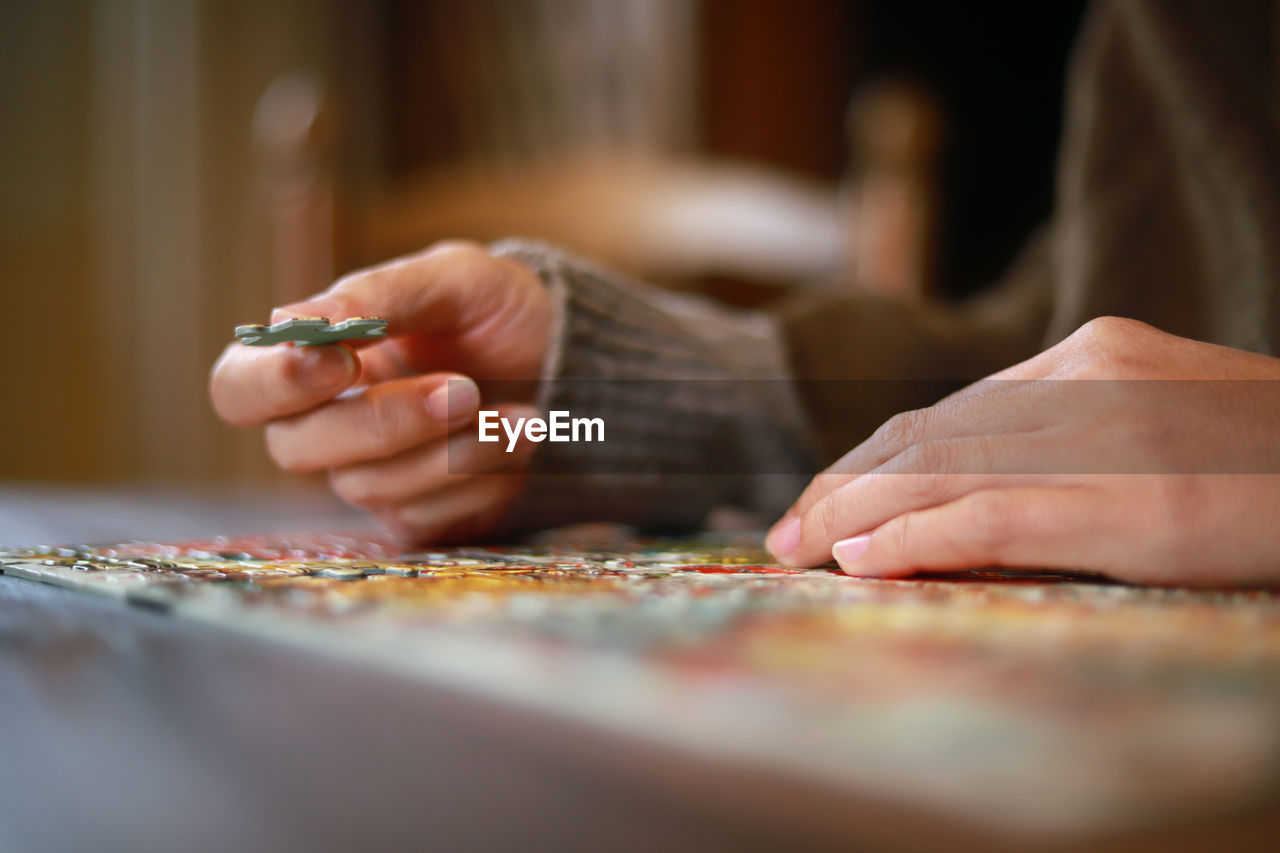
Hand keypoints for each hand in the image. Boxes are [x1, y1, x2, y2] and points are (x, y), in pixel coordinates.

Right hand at [210, 242, 551, 541]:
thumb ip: (379, 294)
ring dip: (456, 449)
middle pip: (295, 449)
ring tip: (522, 412)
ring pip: (371, 487)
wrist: (575, 365)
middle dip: (385, 420)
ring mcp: (373, 478)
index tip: (338, 356)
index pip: (239, 389)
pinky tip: (518, 441)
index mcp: (317, 361)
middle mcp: (330, 426)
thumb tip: (292, 320)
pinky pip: (422, 518)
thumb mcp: (455, 279)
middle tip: (465, 389)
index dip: (274, 381)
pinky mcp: (419, 518)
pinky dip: (481, 478)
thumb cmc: (501, 313)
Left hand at [766, 317, 1279, 585]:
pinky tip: (862, 561)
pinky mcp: (1125, 499)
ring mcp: (1104, 435)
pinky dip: (916, 539)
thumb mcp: (1164, 424)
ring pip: (941, 471)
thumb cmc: (1269, 461)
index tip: (824, 498)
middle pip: (927, 435)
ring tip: (798, 549)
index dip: (872, 458)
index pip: (949, 409)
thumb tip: (972, 491)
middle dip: (844, 487)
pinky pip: (991, 516)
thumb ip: (1075, 437)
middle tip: (786, 532)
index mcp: (1091, 354)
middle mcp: (1084, 380)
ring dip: (854, 515)